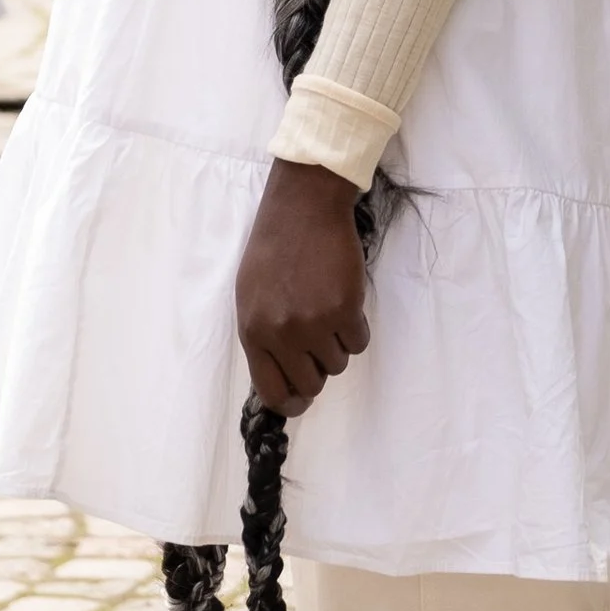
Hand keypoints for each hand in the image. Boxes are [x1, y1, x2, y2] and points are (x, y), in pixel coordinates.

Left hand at [236, 159, 369, 415]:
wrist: (302, 208)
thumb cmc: (274, 249)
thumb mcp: (250, 297)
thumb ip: (263, 338)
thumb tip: (282, 379)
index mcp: (253, 332)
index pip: (272, 393)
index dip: (292, 403)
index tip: (303, 399)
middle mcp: (281, 333)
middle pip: (311, 383)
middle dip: (318, 368)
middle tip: (319, 340)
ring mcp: (314, 323)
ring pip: (338, 364)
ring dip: (337, 344)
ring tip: (328, 309)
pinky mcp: (344, 309)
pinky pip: (359, 343)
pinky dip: (356, 328)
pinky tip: (344, 300)